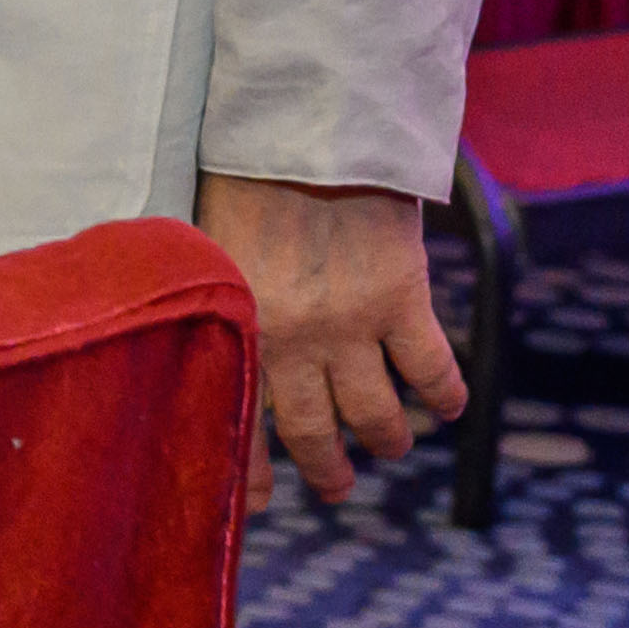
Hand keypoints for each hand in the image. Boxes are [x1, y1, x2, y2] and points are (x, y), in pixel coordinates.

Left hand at [195, 172, 467, 502]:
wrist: (307, 124)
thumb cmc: (242, 175)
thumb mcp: (205, 246)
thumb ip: (208, 302)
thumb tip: (179, 342)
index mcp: (238, 329)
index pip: (241, 424)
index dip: (253, 474)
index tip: (262, 503)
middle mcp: (294, 341)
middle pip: (313, 433)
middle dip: (326, 469)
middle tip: (335, 483)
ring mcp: (352, 325)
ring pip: (375, 416)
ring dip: (384, 440)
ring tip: (389, 448)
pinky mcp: (402, 298)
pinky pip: (431, 368)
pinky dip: (445, 396)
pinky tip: (449, 408)